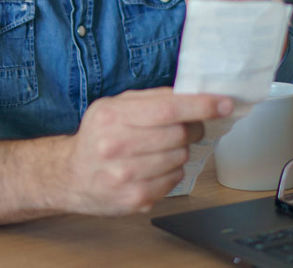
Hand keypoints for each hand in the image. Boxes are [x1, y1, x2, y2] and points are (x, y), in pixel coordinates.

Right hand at [62, 88, 233, 214]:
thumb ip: (151, 98)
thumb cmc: (97, 136)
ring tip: (160, 149)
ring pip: (180, 158)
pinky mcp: (135, 199)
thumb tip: (192, 94)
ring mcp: (125, 177)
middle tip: (186, 128)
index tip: (223, 103)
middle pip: (178, 135)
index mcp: (112, 117)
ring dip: (179, 151)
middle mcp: (116, 147)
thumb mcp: (114, 106)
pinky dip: (172, 172)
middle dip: (191, 129)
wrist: (69, 176)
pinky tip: (153, 168)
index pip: (167, 109)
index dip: (201, 105)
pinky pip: (174, 180)